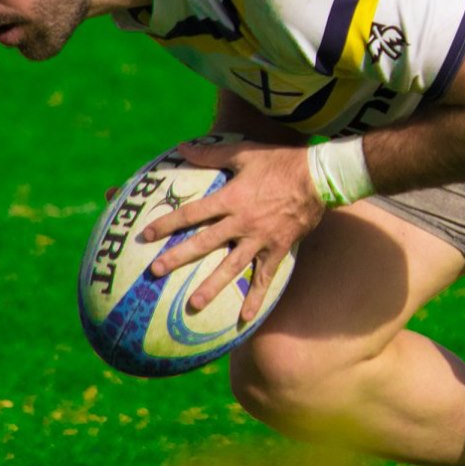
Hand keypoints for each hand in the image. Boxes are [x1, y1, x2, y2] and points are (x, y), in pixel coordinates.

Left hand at [140, 140, 320, 324]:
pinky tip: (245, 318)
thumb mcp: (244, 152)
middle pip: (204, 243)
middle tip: (156, 271)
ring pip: (231, 267)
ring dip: (211, 287)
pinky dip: (256, 298)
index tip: (146, 235)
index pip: (192, 213)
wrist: (319, 178)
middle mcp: (241, 222)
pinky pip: (264, 278)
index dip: (168, 223)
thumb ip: (211, 153)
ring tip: (193, 305)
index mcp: (231, 198)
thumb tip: (181, 147)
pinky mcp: (277, 250)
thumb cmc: (280, 162)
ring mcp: (260, 239)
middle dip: (178, 257)